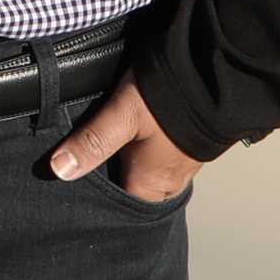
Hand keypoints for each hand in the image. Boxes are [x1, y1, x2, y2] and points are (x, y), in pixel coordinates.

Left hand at [48, 75, 204, 202]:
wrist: (220, 72)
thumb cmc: (172, 96)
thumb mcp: (123, 115)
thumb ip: (94, 141)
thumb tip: (60, 170)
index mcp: (153, 182)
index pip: (122, 207)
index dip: (102, 201)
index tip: (82, 191)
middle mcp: (172, 179)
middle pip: (138, 190)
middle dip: (120, 182)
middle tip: (95, 166)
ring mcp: (186, 162)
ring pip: (154, 173)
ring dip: (137, 165)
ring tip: (115, 149)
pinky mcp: (193, 143)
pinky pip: (167, 157)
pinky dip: (153, 151)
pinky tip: (141, 134)